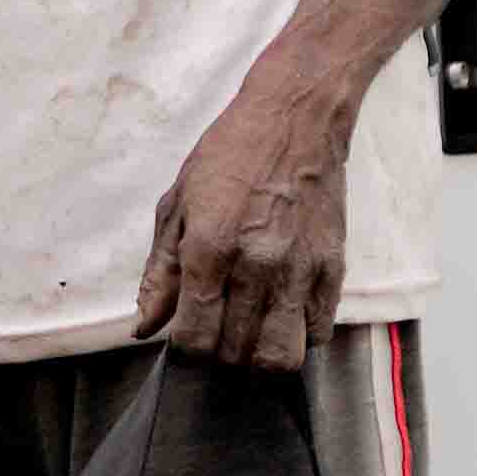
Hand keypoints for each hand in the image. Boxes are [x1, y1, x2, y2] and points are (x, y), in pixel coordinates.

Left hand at [133, 70, 350, 370]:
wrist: (295, 117)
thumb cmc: (229, 155)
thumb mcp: (178, 205)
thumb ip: (160, 274)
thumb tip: (144, 328)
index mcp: (209, 248)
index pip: (194, 338)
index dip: (185, 349)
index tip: (186, 337)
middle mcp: (256, 266)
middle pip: (235, 353)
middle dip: (219, 354)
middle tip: (217, 332)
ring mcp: (299, 271)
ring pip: (281, 357)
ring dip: (260, 358)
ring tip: (250, 335)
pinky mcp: (333, 268)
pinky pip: (318, 332)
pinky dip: (298, 336)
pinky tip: (282, 314)